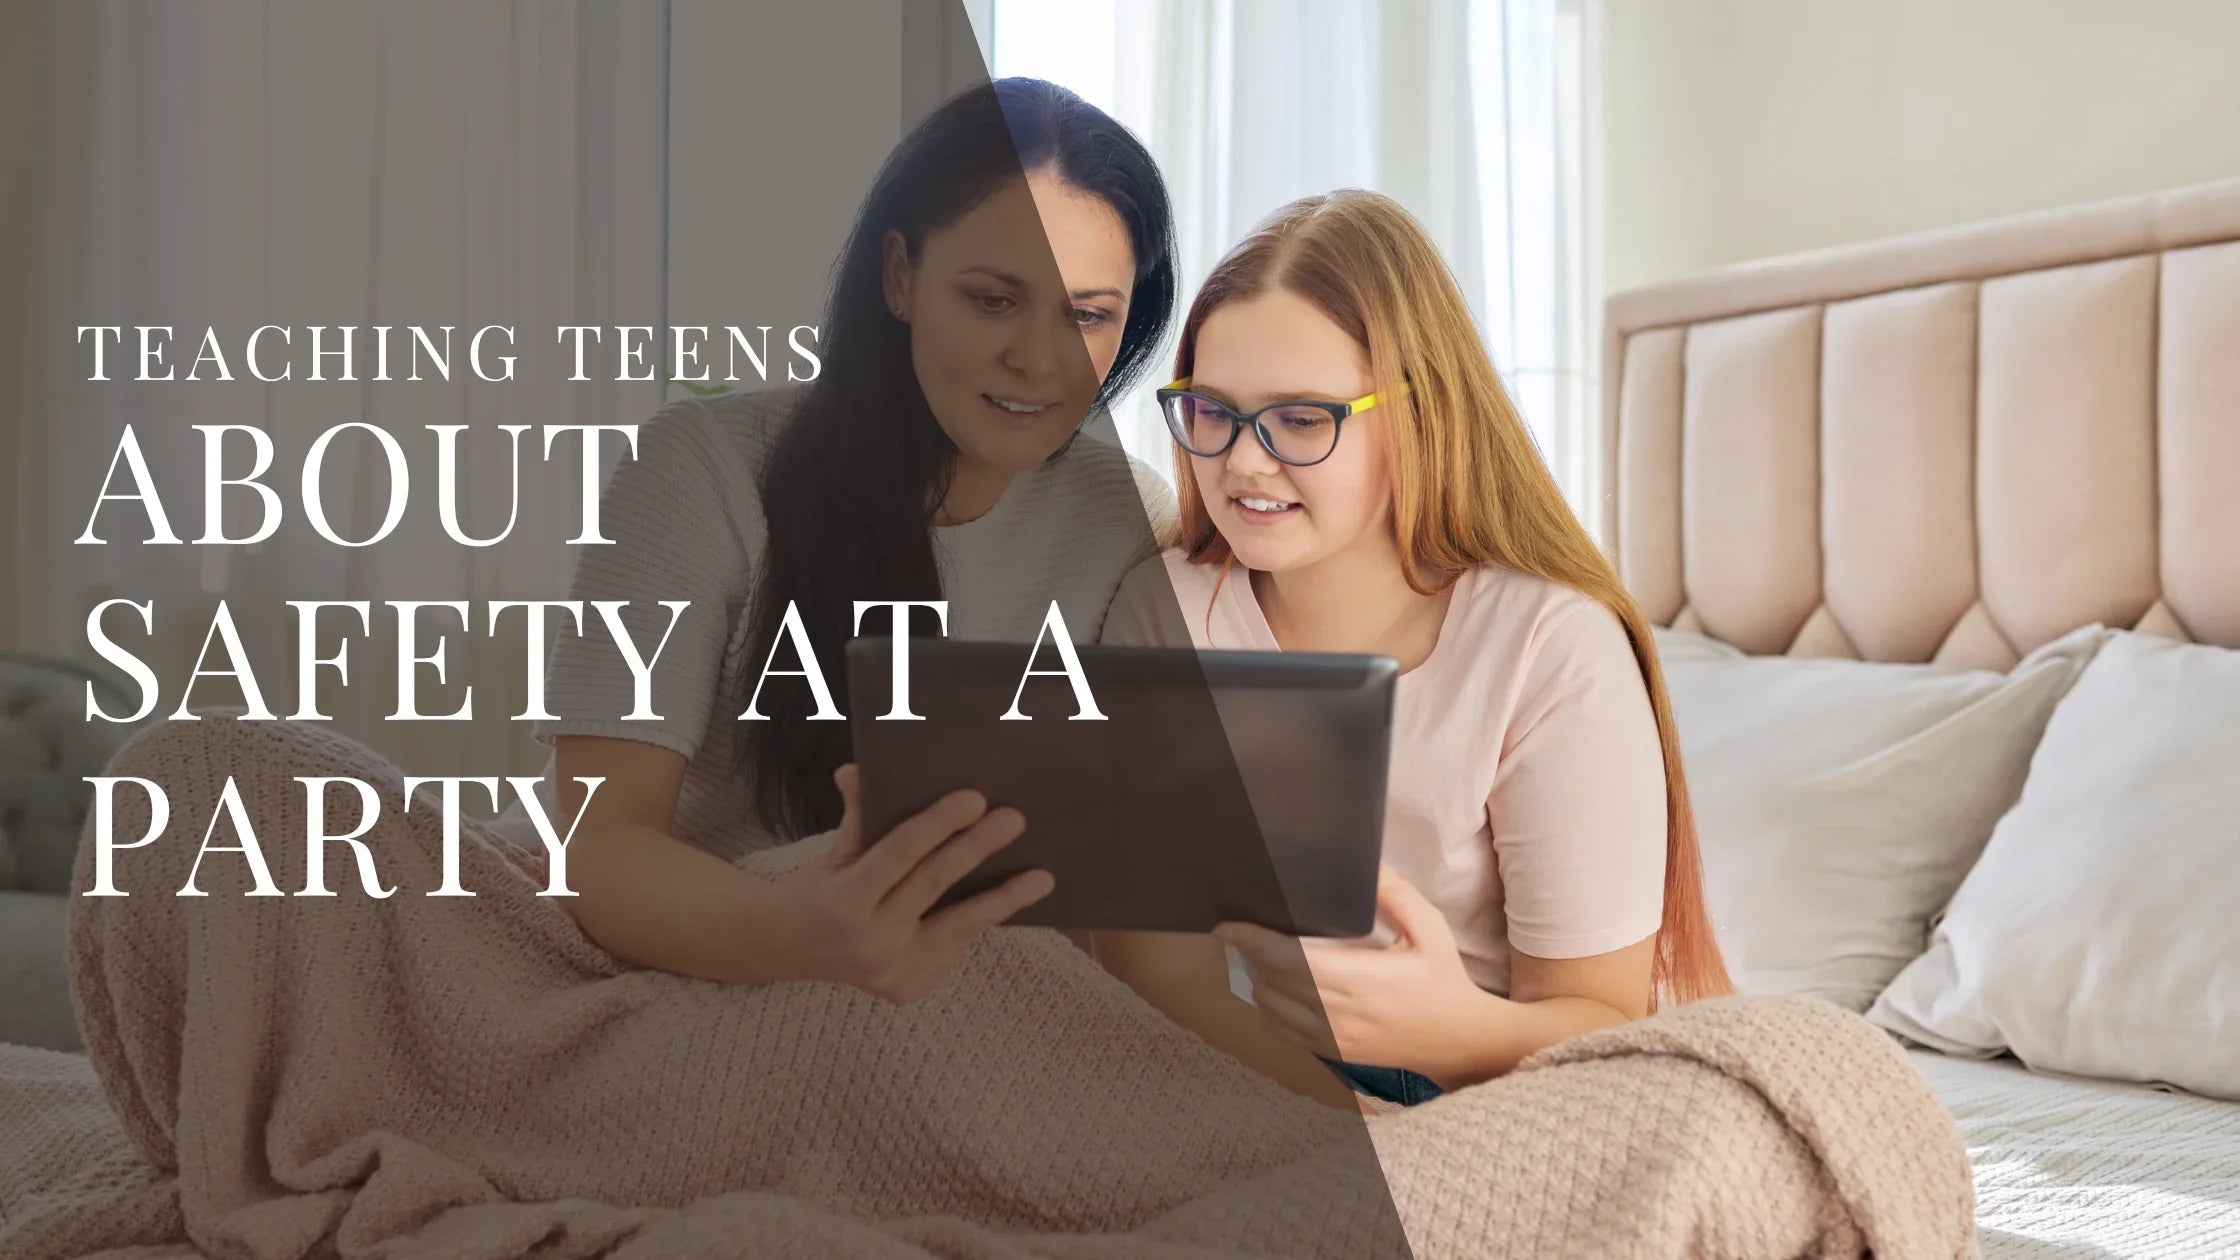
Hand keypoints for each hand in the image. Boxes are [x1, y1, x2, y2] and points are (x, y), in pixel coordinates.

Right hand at [767, 764, 1053, 1001]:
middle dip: (977, 849)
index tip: (975, 799)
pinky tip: (1001, 902)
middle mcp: (868, 942)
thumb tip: (858, 770)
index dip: (938, 824)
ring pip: (958, 927)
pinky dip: (974, 923)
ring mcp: (890, 972)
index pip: (899, 853)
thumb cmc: (816, 890)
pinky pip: (952, 949)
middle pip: (934, 885)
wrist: (786, 951)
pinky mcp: (907, 989)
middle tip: (1015, 819)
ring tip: (1041, 879)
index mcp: (844, 901)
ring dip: (1003, 901)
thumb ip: (857, 817)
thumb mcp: (832, 853)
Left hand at [1213, 865, 1487, 1080]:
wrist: (1460, 1040)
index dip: (1253, 943)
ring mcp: (1334, 1038)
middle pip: (1272, 983)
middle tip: (1243, 928)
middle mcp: (1341, 1014)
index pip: (1291, 962)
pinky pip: (1282, 1032)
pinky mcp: (1333, 1053)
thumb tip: (1366, 864)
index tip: (1227, 926)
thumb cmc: (1443, 980)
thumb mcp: (1429, 929)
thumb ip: (1395, 895)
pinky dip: (1269, 1008)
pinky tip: (1275, 987)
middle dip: (1250, 954)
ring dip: (1258, 980)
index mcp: (1362, 980)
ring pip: (1271, 1009)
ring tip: (1260, 954)